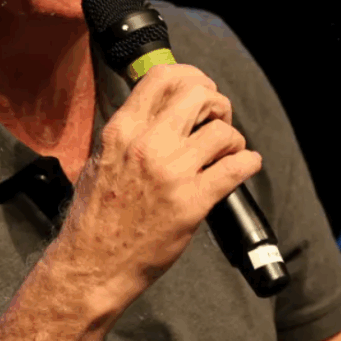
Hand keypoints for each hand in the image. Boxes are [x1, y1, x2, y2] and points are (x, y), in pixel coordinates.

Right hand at [52, 64, 262, 306]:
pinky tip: (245, 166)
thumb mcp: (100, 159)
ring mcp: (172, 172)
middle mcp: (147, 144)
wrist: (92, 265)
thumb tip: (157, 112)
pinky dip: (248, 163)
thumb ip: (128, 133)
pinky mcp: (192, 202)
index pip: (162, 77)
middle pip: (199, 95)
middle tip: (218, 120)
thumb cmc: (95, 217)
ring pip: (223, 131)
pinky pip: (236, 168)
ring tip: (228, 151)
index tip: (202, 87)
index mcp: (122, 130)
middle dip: (217, 103)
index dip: (192, 76)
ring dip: (233, 138)